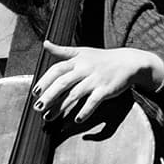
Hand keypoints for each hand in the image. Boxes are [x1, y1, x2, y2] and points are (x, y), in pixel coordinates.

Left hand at [32, 41, 163, 123]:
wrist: (128, 61)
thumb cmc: (101, 59)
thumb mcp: (82, 52)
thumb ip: (62, 51)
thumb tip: (44, 44)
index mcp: (77, 60)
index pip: (56, 69)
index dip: (44, 80)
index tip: (35, 92)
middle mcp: (85, 69)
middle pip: (63, 83)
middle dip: (49, 96)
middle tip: (37, 107)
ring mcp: (95, 79)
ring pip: (75, 94)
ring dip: (61, 107)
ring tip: (49, 117)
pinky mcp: (106, 89)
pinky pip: (94, 101)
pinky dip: (85, 111)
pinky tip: (76, 120)